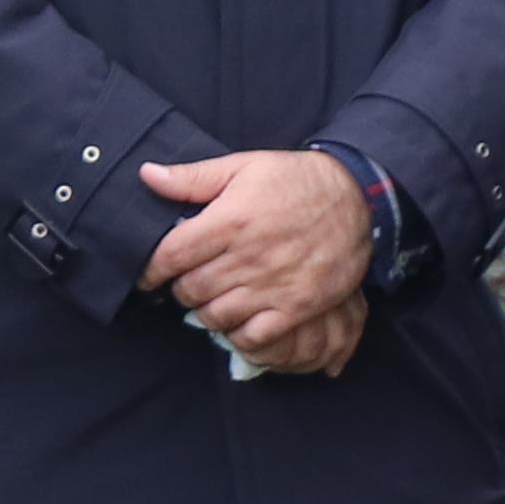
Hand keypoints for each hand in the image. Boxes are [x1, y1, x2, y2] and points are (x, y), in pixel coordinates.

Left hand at [136, 146, 376, 373]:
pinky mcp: (297, 307)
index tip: (149, 275)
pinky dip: (238, 334)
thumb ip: (192, 177)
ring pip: (216, 316)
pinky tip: (237, 320)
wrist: (357, 198)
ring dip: (205, 311)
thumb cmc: (295, 180)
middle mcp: (248, 257)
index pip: (170, 256)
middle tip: (186, 282)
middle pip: (190, 289)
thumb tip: (147, 175)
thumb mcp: (243, 166)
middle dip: (180, 289)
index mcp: (230, 220)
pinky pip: (254, 337)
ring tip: (210, 299)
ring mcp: (274, 286)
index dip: (151, 269)